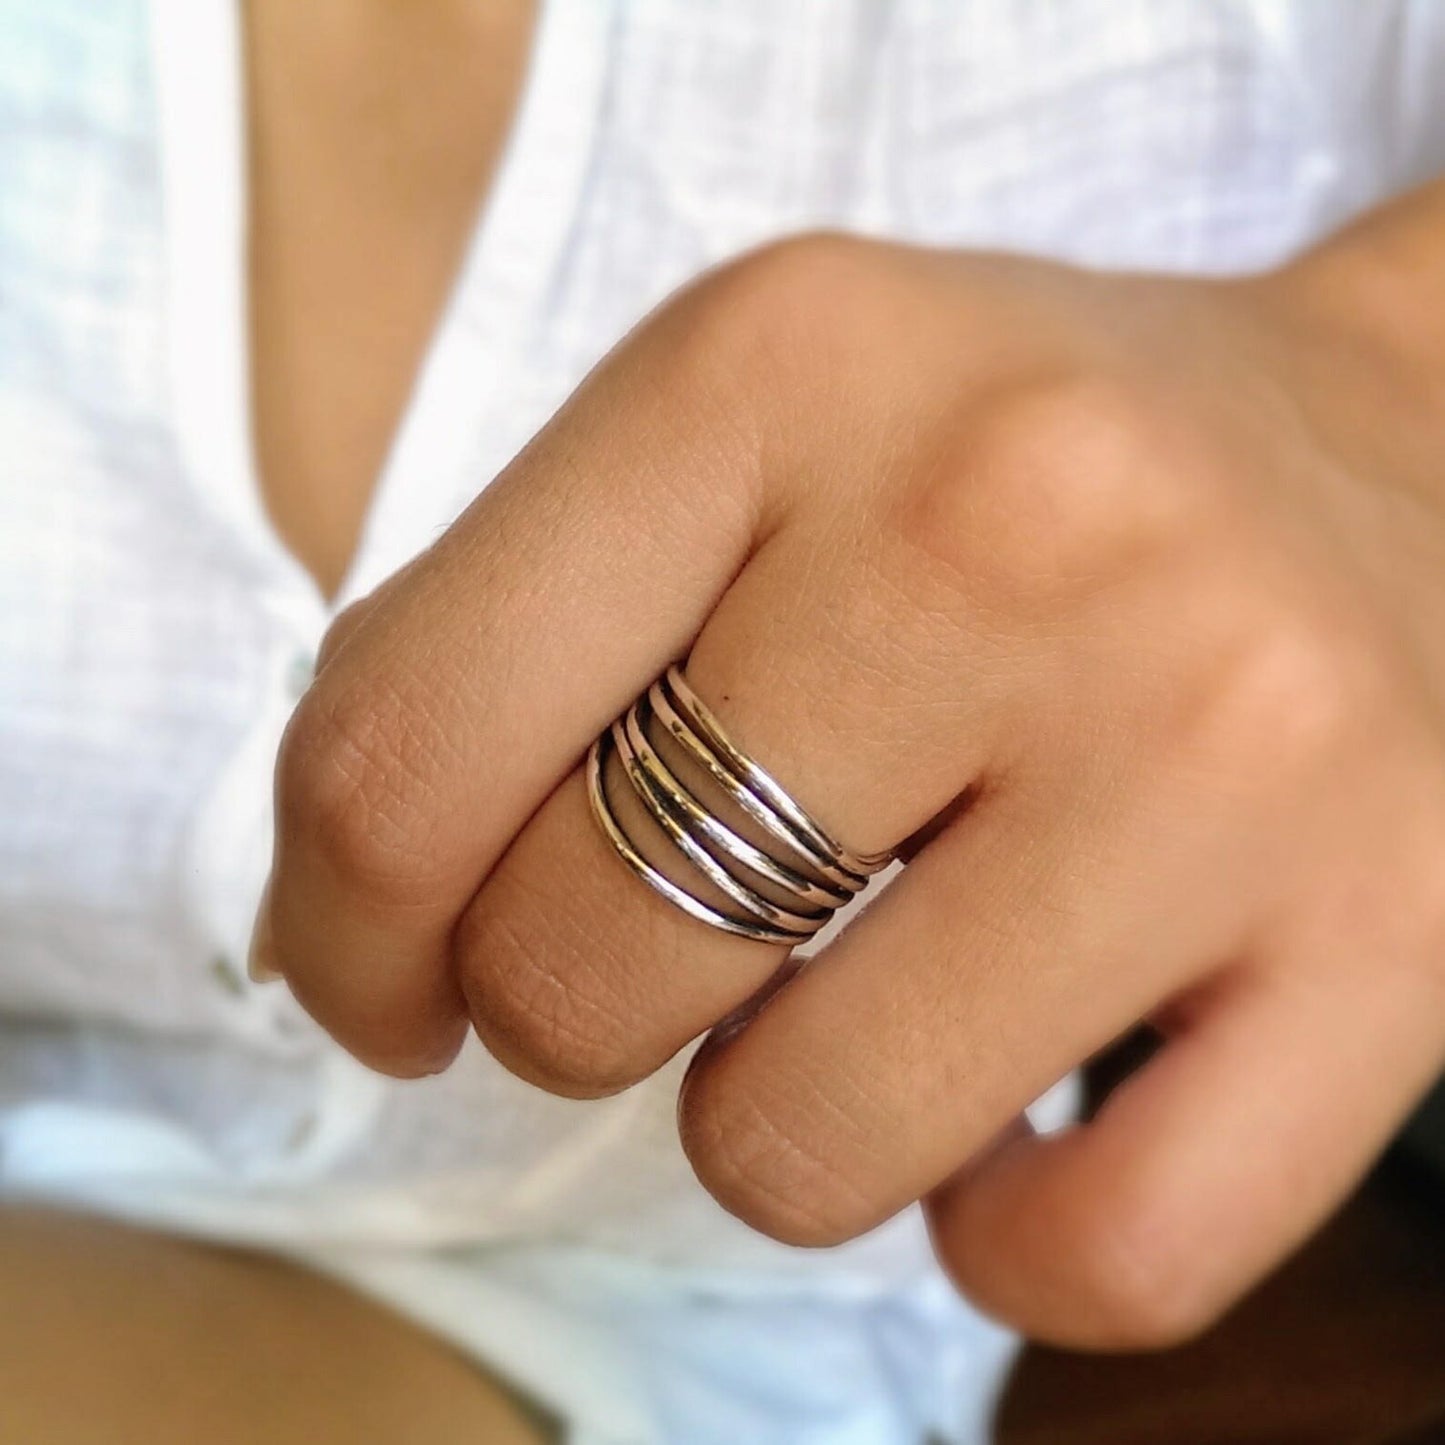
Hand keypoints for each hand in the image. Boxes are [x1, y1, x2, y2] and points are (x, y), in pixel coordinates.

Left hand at [252, 194, 1444, 1348]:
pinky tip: (1015, 1110)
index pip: (405, 745)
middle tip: (679, 930)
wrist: (1406, 452)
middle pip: (581, 962)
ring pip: (802, 1146)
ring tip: (871, 988)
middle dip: (574, 1000)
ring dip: (779, 1115)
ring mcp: (1219, 737)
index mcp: (782, 365)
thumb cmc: (1021, 466)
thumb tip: (345, 928)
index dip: (346, 923)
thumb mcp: (746, 430)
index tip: (384, 976)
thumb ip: (509, 638)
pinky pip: (1090, 1263)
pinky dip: (997, 1237)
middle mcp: (1009, 524)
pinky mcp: (1391, 930)